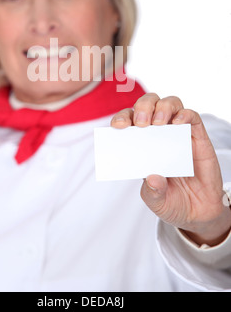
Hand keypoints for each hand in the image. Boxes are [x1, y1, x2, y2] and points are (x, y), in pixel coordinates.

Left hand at [111, 93, 230, 245]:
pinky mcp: (197, 137)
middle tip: (142, 124)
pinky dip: (184, 115)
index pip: (128, 121)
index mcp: (141, 144)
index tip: (118, 126)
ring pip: (169, 103)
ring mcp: (178, 132)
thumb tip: (153, 178)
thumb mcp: (157, 202)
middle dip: (143, 108)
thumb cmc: (172, 201)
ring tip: (159, 123)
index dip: (122, 119)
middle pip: (148, 105)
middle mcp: (158, 133)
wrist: (199, 212)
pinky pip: (192, 117)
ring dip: (162, 107)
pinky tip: (178, 123)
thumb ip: (153, 191)